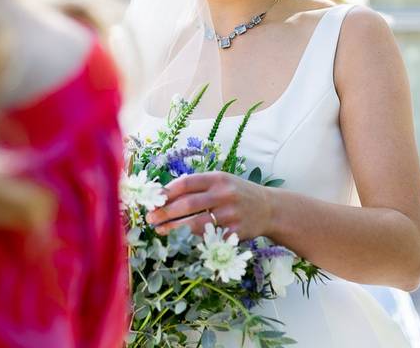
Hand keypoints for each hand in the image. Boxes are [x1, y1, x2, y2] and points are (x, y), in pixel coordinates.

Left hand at [145, 171, 272, 238]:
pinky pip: (210, 238)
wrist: (270, 208)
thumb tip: (164, 194)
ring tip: (160, 230)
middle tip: (150, 218)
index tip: (153, 200)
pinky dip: (194, 240)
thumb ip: (198, 186)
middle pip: (188, 204)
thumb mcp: (221, 182)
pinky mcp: (236, 232)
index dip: (167, 192)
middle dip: (165, 212)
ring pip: (196, 223)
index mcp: (217, 178)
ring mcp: (231, 214)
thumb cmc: (238, 194)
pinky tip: (182, 241)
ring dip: (174, 229)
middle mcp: (224, 194)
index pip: (186, 183)